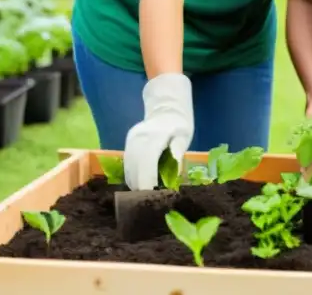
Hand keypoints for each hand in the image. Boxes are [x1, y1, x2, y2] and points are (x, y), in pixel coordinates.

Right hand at [123, 73, 193, 190]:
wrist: (166, 107)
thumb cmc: (179, 124)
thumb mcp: (184, 135)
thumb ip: (178, 152)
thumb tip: (174, 174)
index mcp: (154, 137)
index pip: (147, 164)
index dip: (148, 183)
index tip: (152, 199)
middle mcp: (138, 139)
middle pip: (134, 170)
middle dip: (140, 189)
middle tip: (150, 204)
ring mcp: (130, 142)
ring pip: (128, 170)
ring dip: (136, 185)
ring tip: (148, 197)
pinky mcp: (127, 145)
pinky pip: (127, 166)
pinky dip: (134, 177)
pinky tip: (143, 185)